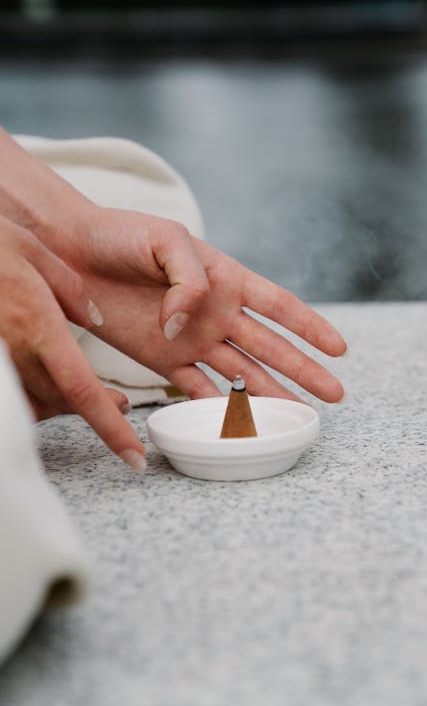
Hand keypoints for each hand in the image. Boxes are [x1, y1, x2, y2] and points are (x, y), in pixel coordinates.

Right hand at [0, 215, 145, 470]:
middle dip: (98, 411)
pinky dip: (35, 394)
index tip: (133, 455)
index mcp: (36, 324)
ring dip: (66, 403)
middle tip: (121, 404)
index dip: (109, 428)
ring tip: (95, 397)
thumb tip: (92, 320)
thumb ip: (68, 288)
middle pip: (62, 401)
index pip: (81, 389)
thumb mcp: (31, 250)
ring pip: (36, 400)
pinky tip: (50, 381)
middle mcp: (14, 349)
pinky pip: (14, 390)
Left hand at [57, 206, 346, 401]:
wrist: (73, 253)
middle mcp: (217, 313)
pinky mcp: (163, 358)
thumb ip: (189, 279)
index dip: (311, 327)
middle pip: (271, 348)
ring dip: (271, 394)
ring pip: (242, 373)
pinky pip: (196, 388)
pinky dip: (216, 406)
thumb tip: (188, 325)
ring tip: (299, 416)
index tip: (340, 349)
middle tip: (335, 395)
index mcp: (226, 279)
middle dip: (304, 371)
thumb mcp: (165, 241)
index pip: (279, 306)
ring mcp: (192, 338)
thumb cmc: (122, 236)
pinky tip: (238, 424)